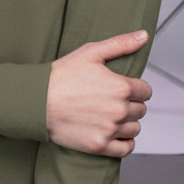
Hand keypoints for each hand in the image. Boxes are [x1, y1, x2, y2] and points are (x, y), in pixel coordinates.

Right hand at [46, 30, 152, 157]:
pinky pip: (126, 148)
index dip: (136, 88)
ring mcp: (110, 130)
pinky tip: (114, 133)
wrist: (37, 101)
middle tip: (113, 100)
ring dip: (127, 123)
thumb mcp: (91, 52)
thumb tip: (143, 35)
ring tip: (111, 115)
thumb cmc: (61, 76)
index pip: (146, 91)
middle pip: (141, 110)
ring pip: (135, 128)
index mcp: (121, 86)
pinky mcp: (100, 146)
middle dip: (131, 104)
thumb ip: (121, 43)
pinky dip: (124, 142)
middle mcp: (119, 110)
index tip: (125, 88)